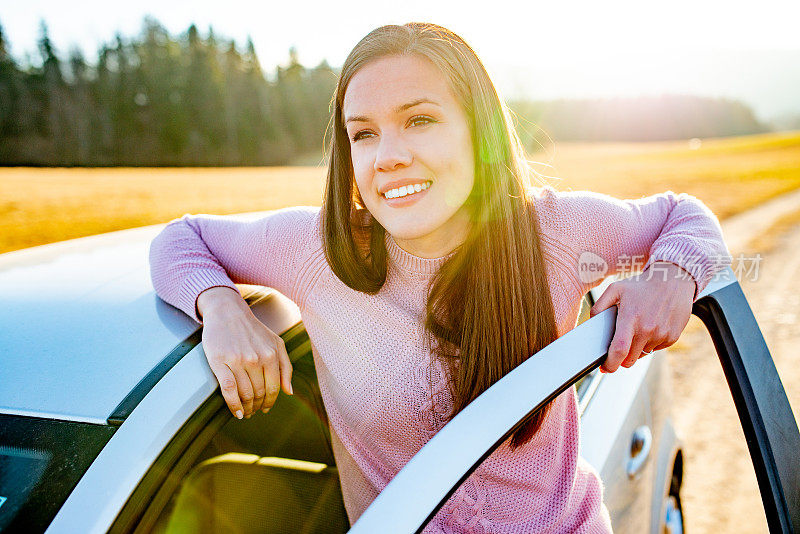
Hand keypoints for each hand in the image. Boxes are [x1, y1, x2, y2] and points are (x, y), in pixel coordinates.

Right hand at [197, 287, 292, 418]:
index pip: (274, 388)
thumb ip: (285, 366)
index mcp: (271, 355)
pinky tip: (236, 412)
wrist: (227, 312)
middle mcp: (256, 359)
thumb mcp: (276, 343)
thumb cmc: (253, 329)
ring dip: (246, 408)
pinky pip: (228, 390)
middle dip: (257, 406)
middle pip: (259, 393)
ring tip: (245, 412)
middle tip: (253, 411)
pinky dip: (233, 405)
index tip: (265, 408)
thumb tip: (289, 392)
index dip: (270, 402)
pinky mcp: (220, 362)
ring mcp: (238, 361)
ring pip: (245, 394)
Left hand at [588, 261, 695, 372]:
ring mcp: (662, 334)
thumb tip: (592, 323)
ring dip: (636, 349)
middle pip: (630, 359)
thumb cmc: (641, 285)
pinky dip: (649, 343)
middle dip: (621, 358)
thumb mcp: (615, 289)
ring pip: (642, 355)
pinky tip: (650, 327)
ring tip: (637, 329)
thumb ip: (599, 306)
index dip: (610, 364)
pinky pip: (655, 349)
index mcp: (631, 318)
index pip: (619, 349)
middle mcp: (648, 328)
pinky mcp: (672, 337)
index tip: (604, 368)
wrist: (674, 280)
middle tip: (618, 348)